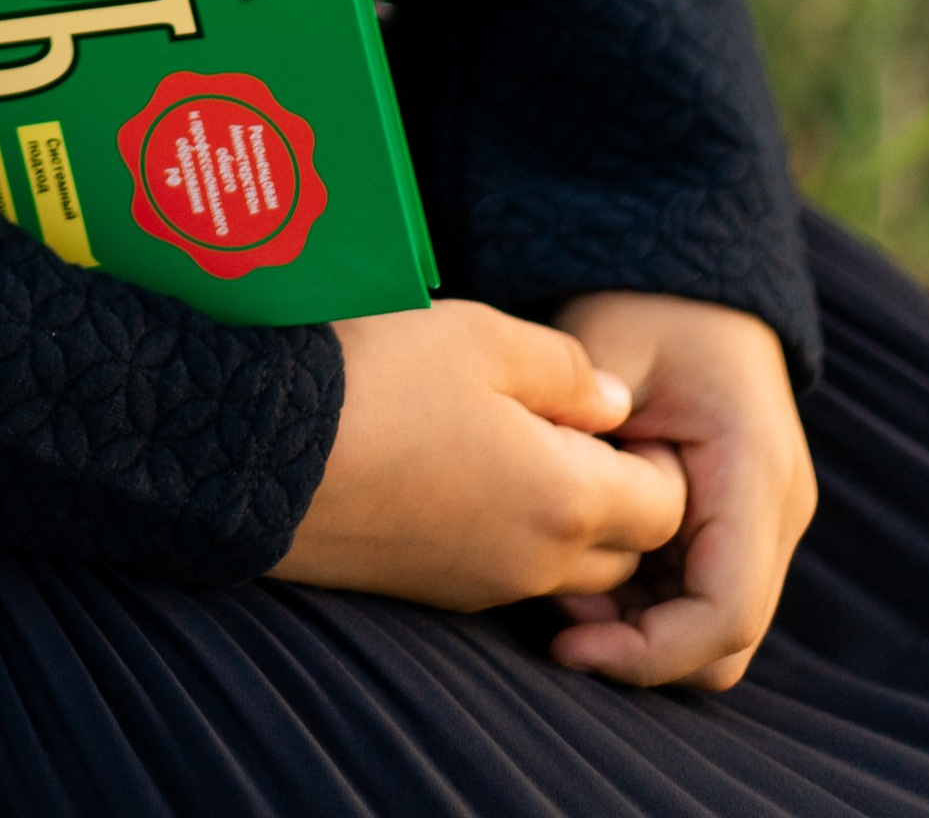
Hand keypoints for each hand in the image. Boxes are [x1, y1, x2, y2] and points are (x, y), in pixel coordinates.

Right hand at [271, 299, 685, 612]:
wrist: (261, 452)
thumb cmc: (379, 381)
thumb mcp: (483, 337)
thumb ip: (569, 369)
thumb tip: (616, 404)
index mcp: (567, 501)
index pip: (668, 506)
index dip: (658, 455)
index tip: (614, 407)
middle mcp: (536, 562)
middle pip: (625, 550)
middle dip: (620, 494)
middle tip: (571, 423)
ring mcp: (480, 586)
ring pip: (564, 568)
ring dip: (563, 516)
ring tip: (512, 440)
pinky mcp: (431, 591)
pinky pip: (504, 569)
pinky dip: (509, 529)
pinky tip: (459, 468)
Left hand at [546, 293, 814, 691]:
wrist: (688, 279)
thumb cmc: (643, 305)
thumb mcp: (605, 353)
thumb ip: (586, 433)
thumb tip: (558, 516)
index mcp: (754, 473)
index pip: (724, 614)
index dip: (647, 651)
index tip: (566, 645)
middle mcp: (775, 510)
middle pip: (723, 641)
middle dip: (638, 643)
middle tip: (556, 610)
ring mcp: (764, 520)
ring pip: (712, 627)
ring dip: (639, 621)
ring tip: (563, 573)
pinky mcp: (739, 522)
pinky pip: (700, 592)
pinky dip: (645, 594)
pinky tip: (587, 550)